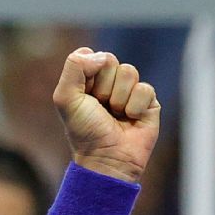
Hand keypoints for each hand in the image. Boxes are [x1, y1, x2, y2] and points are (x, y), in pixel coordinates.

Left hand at [53, 48, 160, 182]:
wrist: (107, 158)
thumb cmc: (84, 132)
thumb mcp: (66, 99)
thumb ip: (73, 68)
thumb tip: (100, 55)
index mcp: (86, 83)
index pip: (91, 56)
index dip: (88, 72)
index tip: (84, 95)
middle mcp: (107, 85)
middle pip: (110, 60)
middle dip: (102, 86)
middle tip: (99, 108)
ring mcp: (128, 92)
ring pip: (128, 72)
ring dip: (118, 98)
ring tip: (115, 115)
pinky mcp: (148, 101)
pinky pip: (144, 88)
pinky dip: (134, 107)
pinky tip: (130, 120)